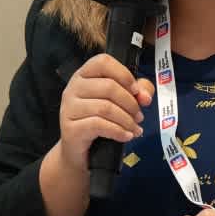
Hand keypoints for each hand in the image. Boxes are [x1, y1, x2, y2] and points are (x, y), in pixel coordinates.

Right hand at [52, 53, 152, 173]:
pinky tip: (126, 136)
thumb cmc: (100, 122)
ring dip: (126, 120)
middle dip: (130, 103)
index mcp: (84, 75)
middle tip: (139, 116)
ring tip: (135, 129)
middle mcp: (73, 88)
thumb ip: (137, 92)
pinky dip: (118, 131)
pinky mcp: (70, 128)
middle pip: (108, 86)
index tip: (136, 91)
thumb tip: (145, 96)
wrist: (80, 153)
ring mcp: (69, 108)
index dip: (124, 74)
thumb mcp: (121, 103)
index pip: (103, 62)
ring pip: (105, 107)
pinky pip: (98, 125)